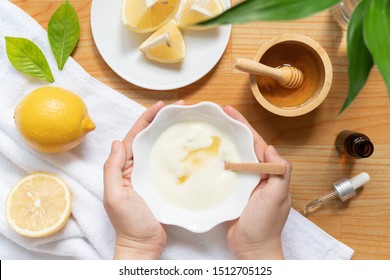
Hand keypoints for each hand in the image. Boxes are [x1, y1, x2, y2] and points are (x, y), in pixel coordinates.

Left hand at [103, 101, 171, 258]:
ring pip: (159, 147)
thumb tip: (117, 142)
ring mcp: (149, 174)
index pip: (134, 136)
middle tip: (180, 108)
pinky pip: (168, 162)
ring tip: (185, 120)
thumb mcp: (114, 196)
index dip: (146, 119)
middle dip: (161, 121)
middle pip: (148, 137)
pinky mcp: (162, 183)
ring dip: (170, 133)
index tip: (161, 106)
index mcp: (123, 167)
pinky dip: (176, 151)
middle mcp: (136, 167)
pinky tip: (187, 145)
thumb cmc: (128, 223)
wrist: (144, 244)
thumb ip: (112, 170)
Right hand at [223, 105, 291, 259]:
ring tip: (210, 129)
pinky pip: (225, 171)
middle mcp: (257, 173)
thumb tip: (270, 147)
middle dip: (232, 129)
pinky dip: (217, 160)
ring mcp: (244, 182)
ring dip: (224, 141)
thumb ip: (279, 171)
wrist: (252, 247)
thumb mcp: (278, 196)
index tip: (230, 112)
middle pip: (243, 145)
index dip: (243, 126)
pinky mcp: (232, 191)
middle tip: (216, 115)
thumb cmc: (266, 224)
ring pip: (233, 156)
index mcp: (269, 171)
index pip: (256, 142)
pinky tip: (206, 154)